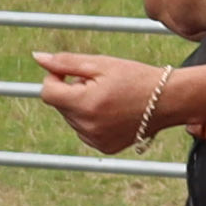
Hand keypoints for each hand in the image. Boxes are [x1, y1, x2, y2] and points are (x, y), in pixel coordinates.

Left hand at [33, 51, 165, 155]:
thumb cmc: (135, 77)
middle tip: (99, 84)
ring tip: (109, 98)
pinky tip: (112, 112)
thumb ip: (66, 62)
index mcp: (84, 103)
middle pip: (60, 106)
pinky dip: (92, 121)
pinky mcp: (105, 148)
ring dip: (81, 107)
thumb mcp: (100, 64)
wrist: (168, 100)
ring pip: (72, 119)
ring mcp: (96, 140)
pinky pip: (85, 132)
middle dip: (72, 92)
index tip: (71, 73)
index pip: (47, 92)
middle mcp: (87, 127)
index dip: (55, 79)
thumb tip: (37, 58)